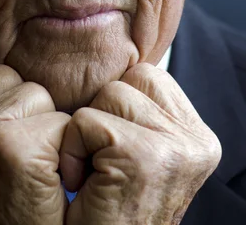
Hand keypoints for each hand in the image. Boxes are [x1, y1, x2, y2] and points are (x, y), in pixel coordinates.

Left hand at [60, 63, 221, 224]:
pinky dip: (72, 149)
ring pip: (108, 93)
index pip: (147, 76)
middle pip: (129, 79)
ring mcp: (175, 149)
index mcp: (197, 137)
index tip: (114, 153)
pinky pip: (85, 120)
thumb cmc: (109, 209)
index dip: (116, 108)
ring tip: (93, 173)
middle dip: (104, 115)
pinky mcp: (143, 156)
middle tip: (103, 164)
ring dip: (86, 132)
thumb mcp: (139, 151)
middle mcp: (197, 142)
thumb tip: (122, 61)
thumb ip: (142, 109)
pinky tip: (82, 183)